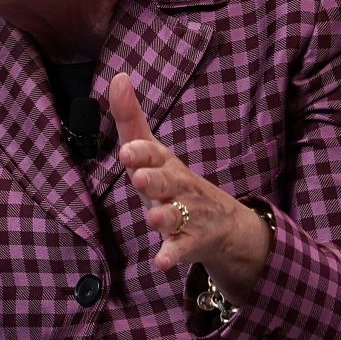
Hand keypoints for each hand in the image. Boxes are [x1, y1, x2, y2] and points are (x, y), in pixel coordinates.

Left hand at [109, 73, 270, 303]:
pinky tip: (161, 262)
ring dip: (163, 217)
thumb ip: (131, 118)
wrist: (223, 223)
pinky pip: (181, 249)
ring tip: (152, 218)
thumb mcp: (153, 151)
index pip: (154, 153)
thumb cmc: (173, 181)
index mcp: (165, 163)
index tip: (127, 150)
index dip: (141, 152)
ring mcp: (186, 214)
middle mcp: (177, 187)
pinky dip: (172, 256)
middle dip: (154, 180)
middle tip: (139, 179)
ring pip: (174, 216)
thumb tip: (118, 77)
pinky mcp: (190, 242)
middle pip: (166, 182)